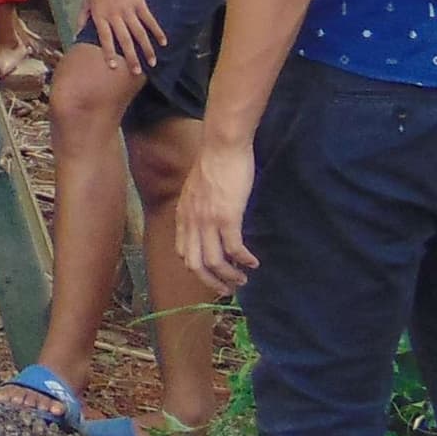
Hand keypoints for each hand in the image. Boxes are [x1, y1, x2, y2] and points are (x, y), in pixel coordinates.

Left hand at [87, 0, 166, 70]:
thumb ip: (83, 15)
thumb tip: (77, 31)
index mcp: (100, 14)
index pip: (105, 38)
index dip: (109, 52)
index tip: (113, 66)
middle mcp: (114, 14)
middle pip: (124, 40)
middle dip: (131, 58)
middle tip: (137, 72)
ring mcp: (128, 9)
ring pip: (139, 33)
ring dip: (147, 49)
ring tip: (152, 63)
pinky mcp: (140, 3)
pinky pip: (150, 20)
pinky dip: (157, 31)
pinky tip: (164, 42)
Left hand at [177, 134, 259, 290]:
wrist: (222, 146)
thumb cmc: (214, 163)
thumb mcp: (197, 189)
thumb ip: (198, 208)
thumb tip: (209, 222)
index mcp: (183, 215)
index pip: (183, 253)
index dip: (197, 270)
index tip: (212, 276)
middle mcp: (191, 221)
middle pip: (194, 265)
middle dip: (211, 282)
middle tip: (227, 289)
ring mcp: (208, 220)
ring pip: (214, 262)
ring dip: (230, 276)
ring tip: (243, 279)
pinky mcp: (227, 217)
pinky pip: (234, 248)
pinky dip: (244, 259)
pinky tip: (254, 262)